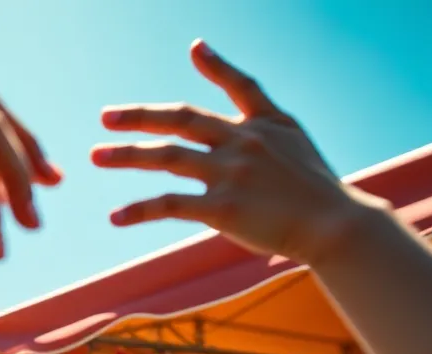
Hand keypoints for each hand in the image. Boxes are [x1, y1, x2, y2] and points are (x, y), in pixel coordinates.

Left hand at [92, 39, 374, 265]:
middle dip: (139, 117)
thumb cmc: (316, 187)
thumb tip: (229, 80)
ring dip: (127, 157)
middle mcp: (241, 143)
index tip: (195, 49)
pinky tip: (116, 217)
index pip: (238, 85)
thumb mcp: (293, 137)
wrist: (334, 226)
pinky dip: (140, 209)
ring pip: (167, 159)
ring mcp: (230, 174)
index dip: (217, 65)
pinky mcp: (222, 209)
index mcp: (260, 125)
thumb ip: (258, 105)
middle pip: (180, 121)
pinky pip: (170, 204)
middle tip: (105, 118)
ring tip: (96, 157)